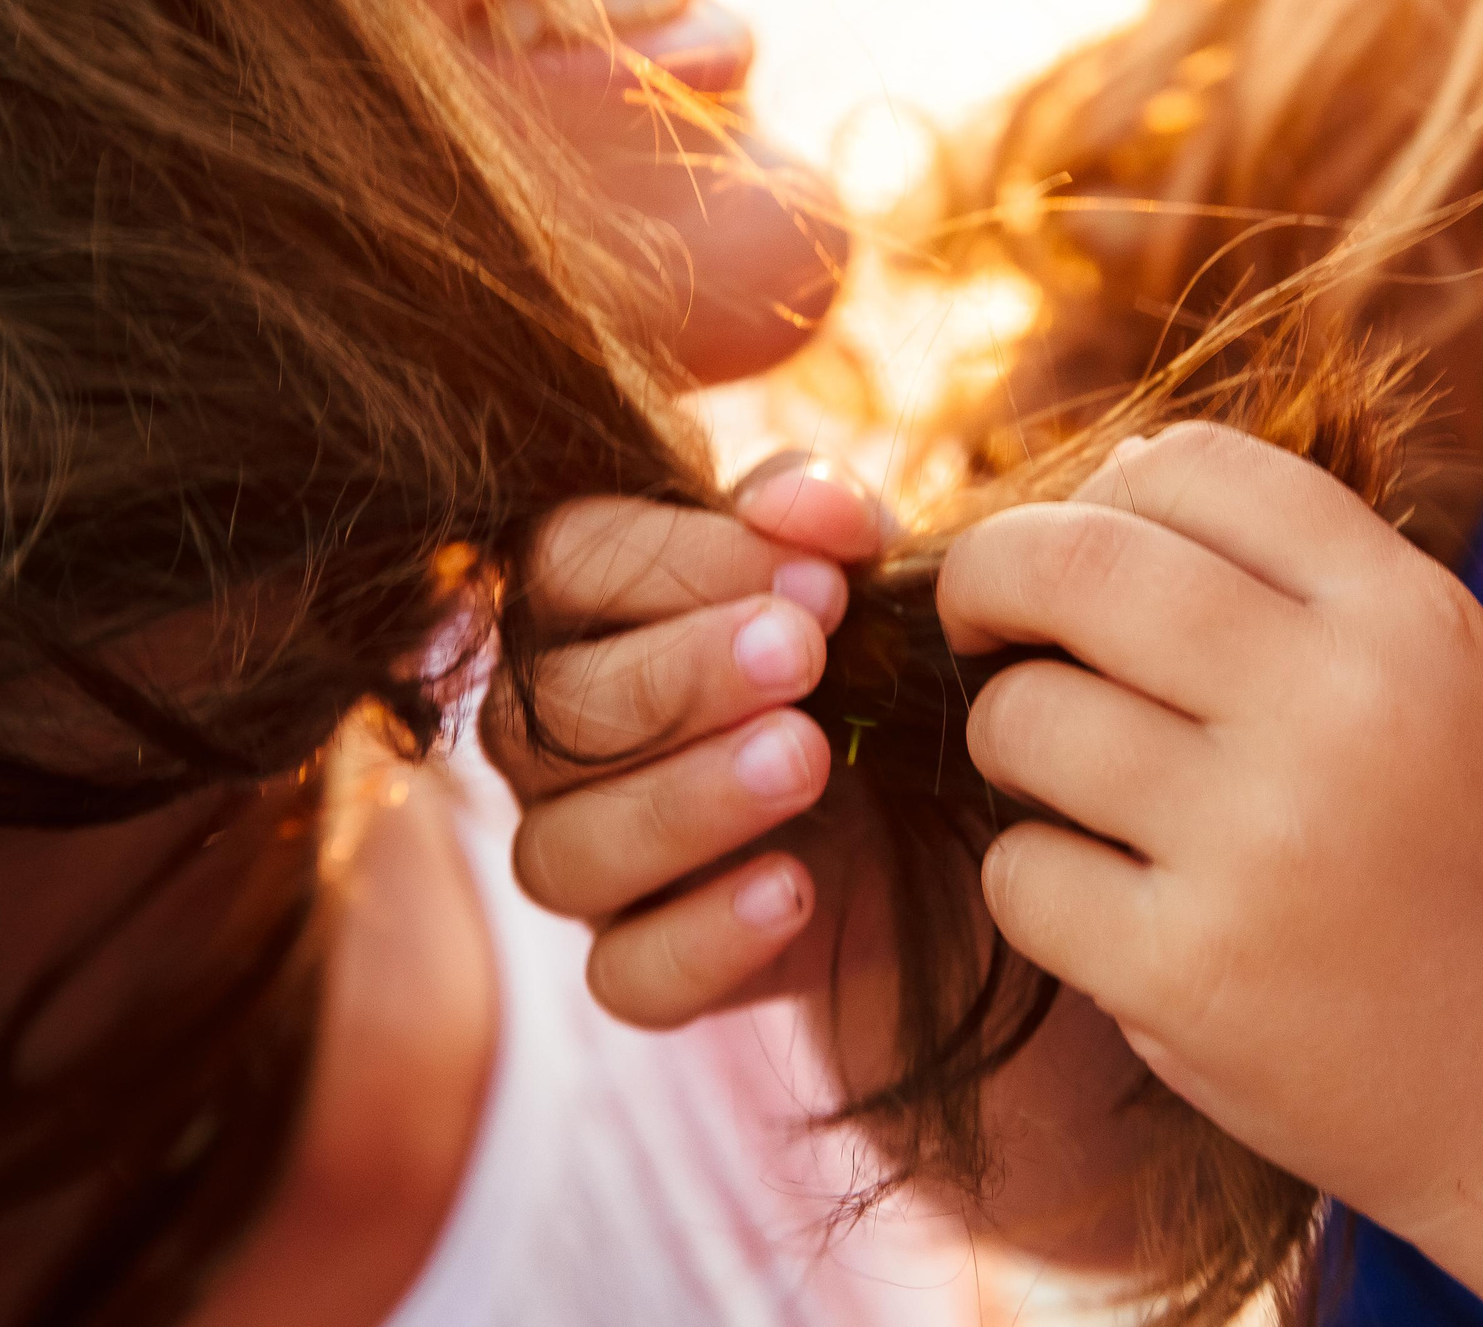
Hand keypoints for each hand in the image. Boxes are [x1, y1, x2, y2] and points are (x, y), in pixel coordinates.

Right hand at [481, 455, 884, 1027]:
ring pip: (563, 852)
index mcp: (584, 610)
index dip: (677, 560)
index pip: (564, 561)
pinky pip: (626, 975)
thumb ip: (815, 516)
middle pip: (547, 711)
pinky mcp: (638, 963)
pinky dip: (707, 937)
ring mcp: (581, 858)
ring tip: (809, 761)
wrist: (935, 818)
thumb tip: (798, 507)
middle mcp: (551, 738)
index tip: (816, 580)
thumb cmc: (861, 660)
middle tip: (804, 657)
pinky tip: (798, 888)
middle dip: (677, 679)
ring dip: (685, 803)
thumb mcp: (851, 571)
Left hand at [938, 424, 1482, 1248]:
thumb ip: (1307, 580)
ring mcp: (1261, 845)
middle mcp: (1338, 709)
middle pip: (1076, 564)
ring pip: (1025, 719)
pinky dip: (1035, 881)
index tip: (1071, 545)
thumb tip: (1117, 472)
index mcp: (1409, 618)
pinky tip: (1103, 904)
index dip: (1098, 489)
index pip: (1194, 466)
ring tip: (1067, 781)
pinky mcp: (1191, 974)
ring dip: (1011, 740)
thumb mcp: (1457, 682)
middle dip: (989, 576)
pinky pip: (1022, 874)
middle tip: (979, 622)